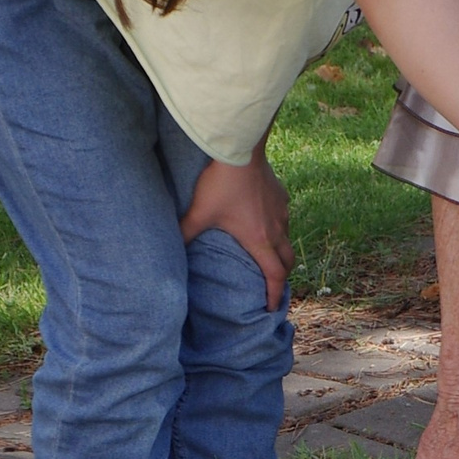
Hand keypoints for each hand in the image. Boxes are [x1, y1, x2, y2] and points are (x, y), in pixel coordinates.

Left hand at [181, 153, 292, 308]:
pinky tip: (263, 220)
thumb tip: (171, 247)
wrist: (242, 151)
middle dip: (281, 276)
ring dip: (279, 251)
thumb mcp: (199, 212)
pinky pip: (283, 217)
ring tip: (267, 254)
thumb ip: (186, 232)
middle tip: (272, 285)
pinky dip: (277, 227)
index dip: (274, 294)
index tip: (270, 307)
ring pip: (287, 238)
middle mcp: (276, 230)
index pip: (274, 276)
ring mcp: (282, 212)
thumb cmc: (221, 184)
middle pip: (287, 261)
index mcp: (259, 241)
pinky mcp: (282, 196)